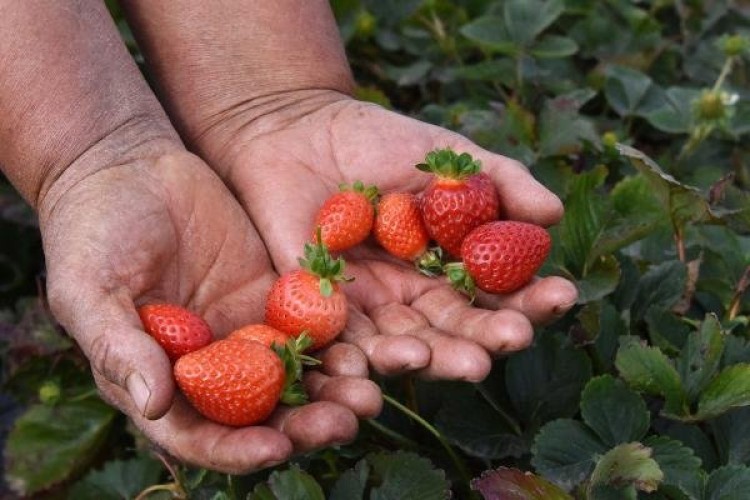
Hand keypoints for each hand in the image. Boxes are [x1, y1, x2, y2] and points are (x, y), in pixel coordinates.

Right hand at [37, 150, 380, 473]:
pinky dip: (340, 341)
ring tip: (371, 393)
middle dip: (304, 425)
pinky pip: (312, 325)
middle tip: (346, 423)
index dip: (237, 449)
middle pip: (262, 414)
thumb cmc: (92, 232)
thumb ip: (119, 347)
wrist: (129, 169)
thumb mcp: (90, 291)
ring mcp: (246, 331)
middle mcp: (209, 366)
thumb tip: (155, 405)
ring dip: (334, 391)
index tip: (275, 448)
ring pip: (297, 377)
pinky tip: (369, 346)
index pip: (201, 433)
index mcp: (161, 380)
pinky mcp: (274, 293)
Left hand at [197, 91, 578, 381]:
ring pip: (402, 343)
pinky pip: (337, 342)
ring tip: (468, 364)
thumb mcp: (447, 156)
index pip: (495, 294)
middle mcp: (410, 295)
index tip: (561, 296)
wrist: (298, 130)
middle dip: (488, 336)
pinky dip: (360, 359)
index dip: (528, 298)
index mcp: (447, 266)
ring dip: (435, 357)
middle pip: (453, 328)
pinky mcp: (316, 308)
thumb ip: (499, 181)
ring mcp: (364, 306)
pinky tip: (388, 363)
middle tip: (518, 338)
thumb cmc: (377, 141)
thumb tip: (553, 216)